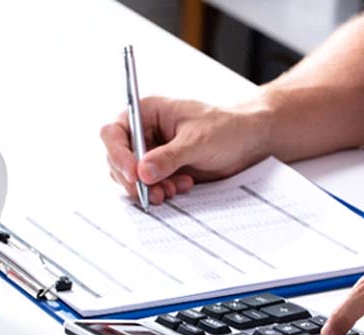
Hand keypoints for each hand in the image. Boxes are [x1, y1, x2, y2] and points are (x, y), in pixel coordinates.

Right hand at [100, 96, 271, 203]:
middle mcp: (145, 132)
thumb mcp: (198, 141)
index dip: (118, 154)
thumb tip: (142, 172)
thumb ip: (169, 157)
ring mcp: (152, 152)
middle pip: (118, 159)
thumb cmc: (227, 127)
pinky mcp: (162, 170)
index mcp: (147, 113)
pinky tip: (182, 186)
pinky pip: (149, 185)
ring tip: (171, 191)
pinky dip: (161, 190)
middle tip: (151, 192)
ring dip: (148, 188)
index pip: (114, 132)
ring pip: (132, 176)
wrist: (249, 141)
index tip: (132, 173)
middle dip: (134, 179)